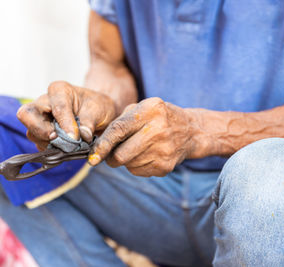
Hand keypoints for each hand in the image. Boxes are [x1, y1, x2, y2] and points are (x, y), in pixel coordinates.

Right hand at [17, 81, 116, 149]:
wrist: (97, 114)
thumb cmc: (97, 107)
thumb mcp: (99, 109)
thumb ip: (90, 121)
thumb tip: (83, 135)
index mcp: (59, 90)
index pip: (56, 107)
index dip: (65, 123)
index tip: (75, 137)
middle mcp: (44, 102)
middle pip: (26, 115)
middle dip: (41, 130)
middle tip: (58, 139)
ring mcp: (39, 118)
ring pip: (31, 132)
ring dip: (48, 143)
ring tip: (68, 145)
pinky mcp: (40, 133)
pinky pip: (38, 143)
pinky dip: (50, 149)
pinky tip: (64, 148)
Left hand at [88, 97, 204, 176]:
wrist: (190, 131)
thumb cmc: (158, 118)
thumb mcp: (142, 108)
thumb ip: (120, 122)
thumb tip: (98, 144)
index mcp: (150, 111)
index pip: (119, 130)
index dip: (103, 144)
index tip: (93, 155)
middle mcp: (158, 130)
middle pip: (121, 155)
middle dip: (110, 158)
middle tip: (110, 154)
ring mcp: (163, 151)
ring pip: (128, 165)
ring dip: (125, 161)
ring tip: (135, 149)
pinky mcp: (166, 167)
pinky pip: (138, 172)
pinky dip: (136, 165)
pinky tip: (146, 155)